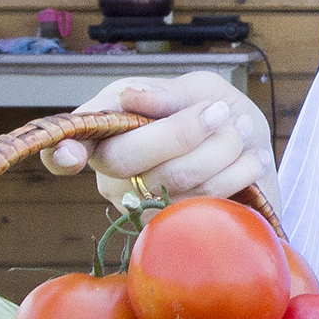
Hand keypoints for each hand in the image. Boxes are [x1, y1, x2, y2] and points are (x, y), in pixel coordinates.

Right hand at [42, 74, 278, 210]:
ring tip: (241, 129)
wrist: (258, 152)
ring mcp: (142, 208)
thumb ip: (166, 92)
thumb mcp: (196, 88)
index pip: (63, 151)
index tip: (70, 154)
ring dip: (222, 147)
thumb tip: (131, 97)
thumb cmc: (216, 113)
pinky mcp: (178, 230)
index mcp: (107, 132)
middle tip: (219, 111)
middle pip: (126, 159)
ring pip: (173, 179)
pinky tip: (250, 159)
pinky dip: (236, 171)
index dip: (60, 154)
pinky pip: (202, 200)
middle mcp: (113, 176)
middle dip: (182, 130)